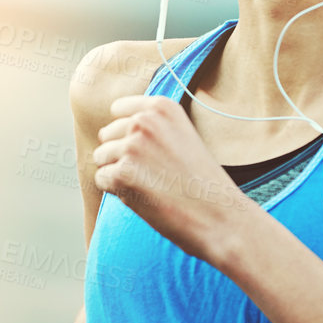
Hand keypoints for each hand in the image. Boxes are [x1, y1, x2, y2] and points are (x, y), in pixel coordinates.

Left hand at [91, 94, 254, 263]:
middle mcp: (144, 120)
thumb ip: (149, 128)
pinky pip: (102, 180)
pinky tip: (146, 198)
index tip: (150, 153)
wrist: (220, 216)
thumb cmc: (201, 182)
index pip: (118, 110)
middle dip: (122, 156)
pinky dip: (118, 193)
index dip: (128, 135)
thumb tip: (106, 132)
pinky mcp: (122, 173)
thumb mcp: (180, 137)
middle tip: (156, 174)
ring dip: (120, 175)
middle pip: (107, 136)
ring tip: (153, 185)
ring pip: (102, 158)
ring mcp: (132, 146)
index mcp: (162, 107)